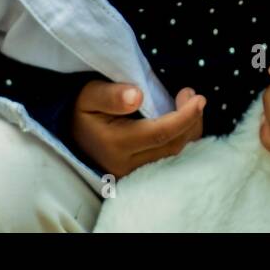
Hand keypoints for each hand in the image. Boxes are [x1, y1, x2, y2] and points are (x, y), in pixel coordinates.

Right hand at [71, 81, 205, 178]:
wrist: (70, 130)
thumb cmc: (83, 108)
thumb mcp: (90, 94)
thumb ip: (112, 95)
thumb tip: (137, 96)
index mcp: (115, 144)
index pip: (160, 134)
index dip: (184, 117)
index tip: (198, 98)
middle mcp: (125, 164)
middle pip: (172, 147)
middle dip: (190, 120)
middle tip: (191, 95)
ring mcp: (132, 174)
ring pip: (174, 156)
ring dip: (189, 130)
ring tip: (190, 105)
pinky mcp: (138, 175)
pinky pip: (169, 160)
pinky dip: (182, 140)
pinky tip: (184, 123)